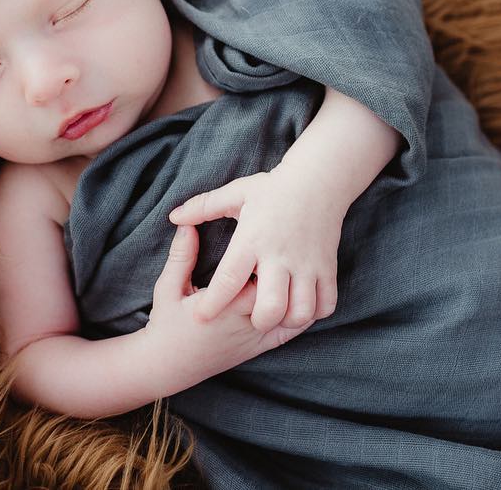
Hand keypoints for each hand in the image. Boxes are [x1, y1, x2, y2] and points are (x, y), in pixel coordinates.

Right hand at [145, 225, 309, 382]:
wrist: (167, 368)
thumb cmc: (166, 325)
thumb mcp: (168, 288)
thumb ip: (181, 257)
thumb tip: (187, 225)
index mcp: (223, 305)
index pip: (256, 277)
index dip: (265, 256)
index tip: (265, 235)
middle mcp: (244, 322)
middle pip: (277, 291)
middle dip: (283, 269)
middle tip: (285, 246)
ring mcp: (255, 338)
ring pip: (289, 312)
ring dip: (294, 289)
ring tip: (294, 266)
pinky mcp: (260, 348)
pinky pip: (290, 332)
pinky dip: (301, 314)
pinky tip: (303, 292)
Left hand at [167, 169, 340, 331]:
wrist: (319, 178)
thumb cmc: (273, 188)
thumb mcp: (236, 193)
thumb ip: (203, 207)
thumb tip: (173, 217)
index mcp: (252, 239)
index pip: (229, 280)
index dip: (213, 304)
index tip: (202, 317)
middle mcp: (280, 255)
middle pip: (269, 307)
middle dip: (258, 321)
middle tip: (251, 316)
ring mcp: (307, 263)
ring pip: (300, 311)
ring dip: (288, 319)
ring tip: (278, 312)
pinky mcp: (327, 266)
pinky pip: (326, 303)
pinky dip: (315, 312)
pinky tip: (302, 305)